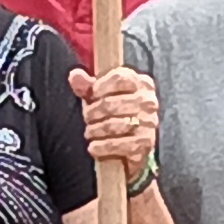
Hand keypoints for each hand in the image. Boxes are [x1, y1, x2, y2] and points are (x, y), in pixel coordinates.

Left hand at [68, 62, 158, 176]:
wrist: (131, 144)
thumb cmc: (114, 113)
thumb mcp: (100, 96)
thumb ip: (87, 86)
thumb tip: (74, 75)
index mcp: (141, 83)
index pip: (119, 78)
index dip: (99, 87)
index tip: (91, 96)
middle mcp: (148, 101)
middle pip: (111, 103)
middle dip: (92, 113)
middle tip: (87, 118)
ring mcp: (149, 122)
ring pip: (113, 125)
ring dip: (95, 130)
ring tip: (89, 132)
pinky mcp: (145, 143)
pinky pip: (119, 145)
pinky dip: (102, 147)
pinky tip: (94, 147)